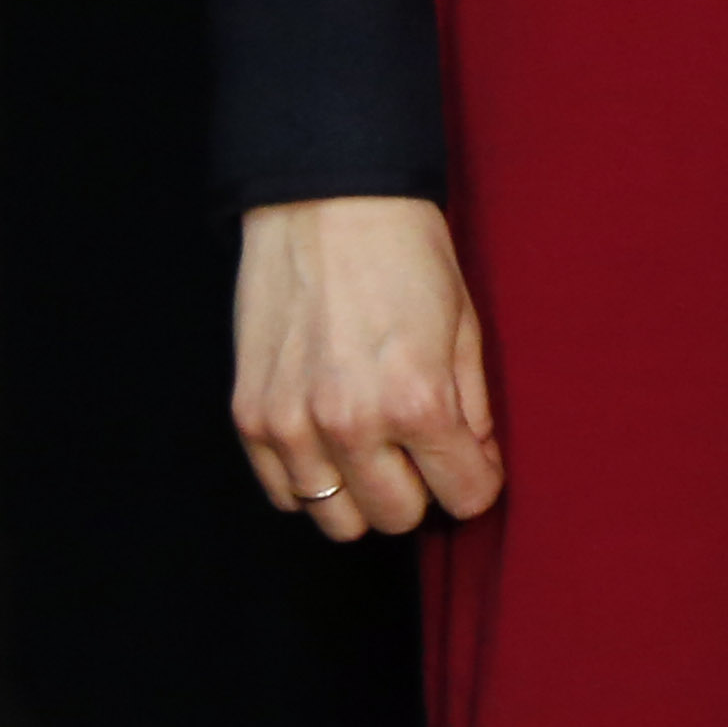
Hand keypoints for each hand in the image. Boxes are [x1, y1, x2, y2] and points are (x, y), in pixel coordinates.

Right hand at [230, 196, 501, 541]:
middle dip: (423, 492)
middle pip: (397, 518)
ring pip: (336, 520)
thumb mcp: (464, 328)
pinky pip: (283, 494)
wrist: (326, 206)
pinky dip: (312, 481)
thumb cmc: (407, 257)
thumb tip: (477, 463)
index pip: (463, 495)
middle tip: (425, 454)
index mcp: (417, 401)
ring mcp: (291, 426)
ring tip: (377, 451)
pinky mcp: (250, 418)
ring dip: (364, 495)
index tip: (475, 467)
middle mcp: (350, 425)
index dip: (477, 483)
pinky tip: (333, 443)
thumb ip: (473, 408)